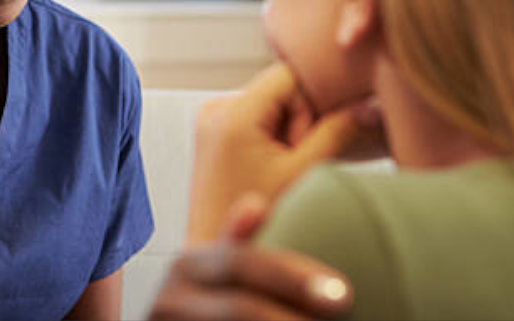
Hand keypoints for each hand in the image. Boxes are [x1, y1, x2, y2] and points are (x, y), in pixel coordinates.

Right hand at [149, 195, 351, 320]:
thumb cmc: (203, 306)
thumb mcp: (211, 273)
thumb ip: (234, 243)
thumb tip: (257, 205)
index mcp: (186, 267)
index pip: (240, 263)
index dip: (291, 278)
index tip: (344, 293)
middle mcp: (169, 300)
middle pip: (239, 308)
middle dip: (292, 319)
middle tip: (343, 315)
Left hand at [187, 62, 383, 243]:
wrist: (217, 249)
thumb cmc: (259, 220)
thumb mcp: (304, 172)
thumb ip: (337, 132)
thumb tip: (369, 106)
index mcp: (232, 113)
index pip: (288, 74)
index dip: (311, 101)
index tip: (311, 140)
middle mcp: (215, 108)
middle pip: (277, 87)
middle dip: (298, 118)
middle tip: (294, 159)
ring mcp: (210, 118)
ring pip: (268, 101)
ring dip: (286, 127)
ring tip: (281, 165)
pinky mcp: (212, 131)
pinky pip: (253, 115)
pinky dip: (270, 133)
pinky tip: (269, 164)